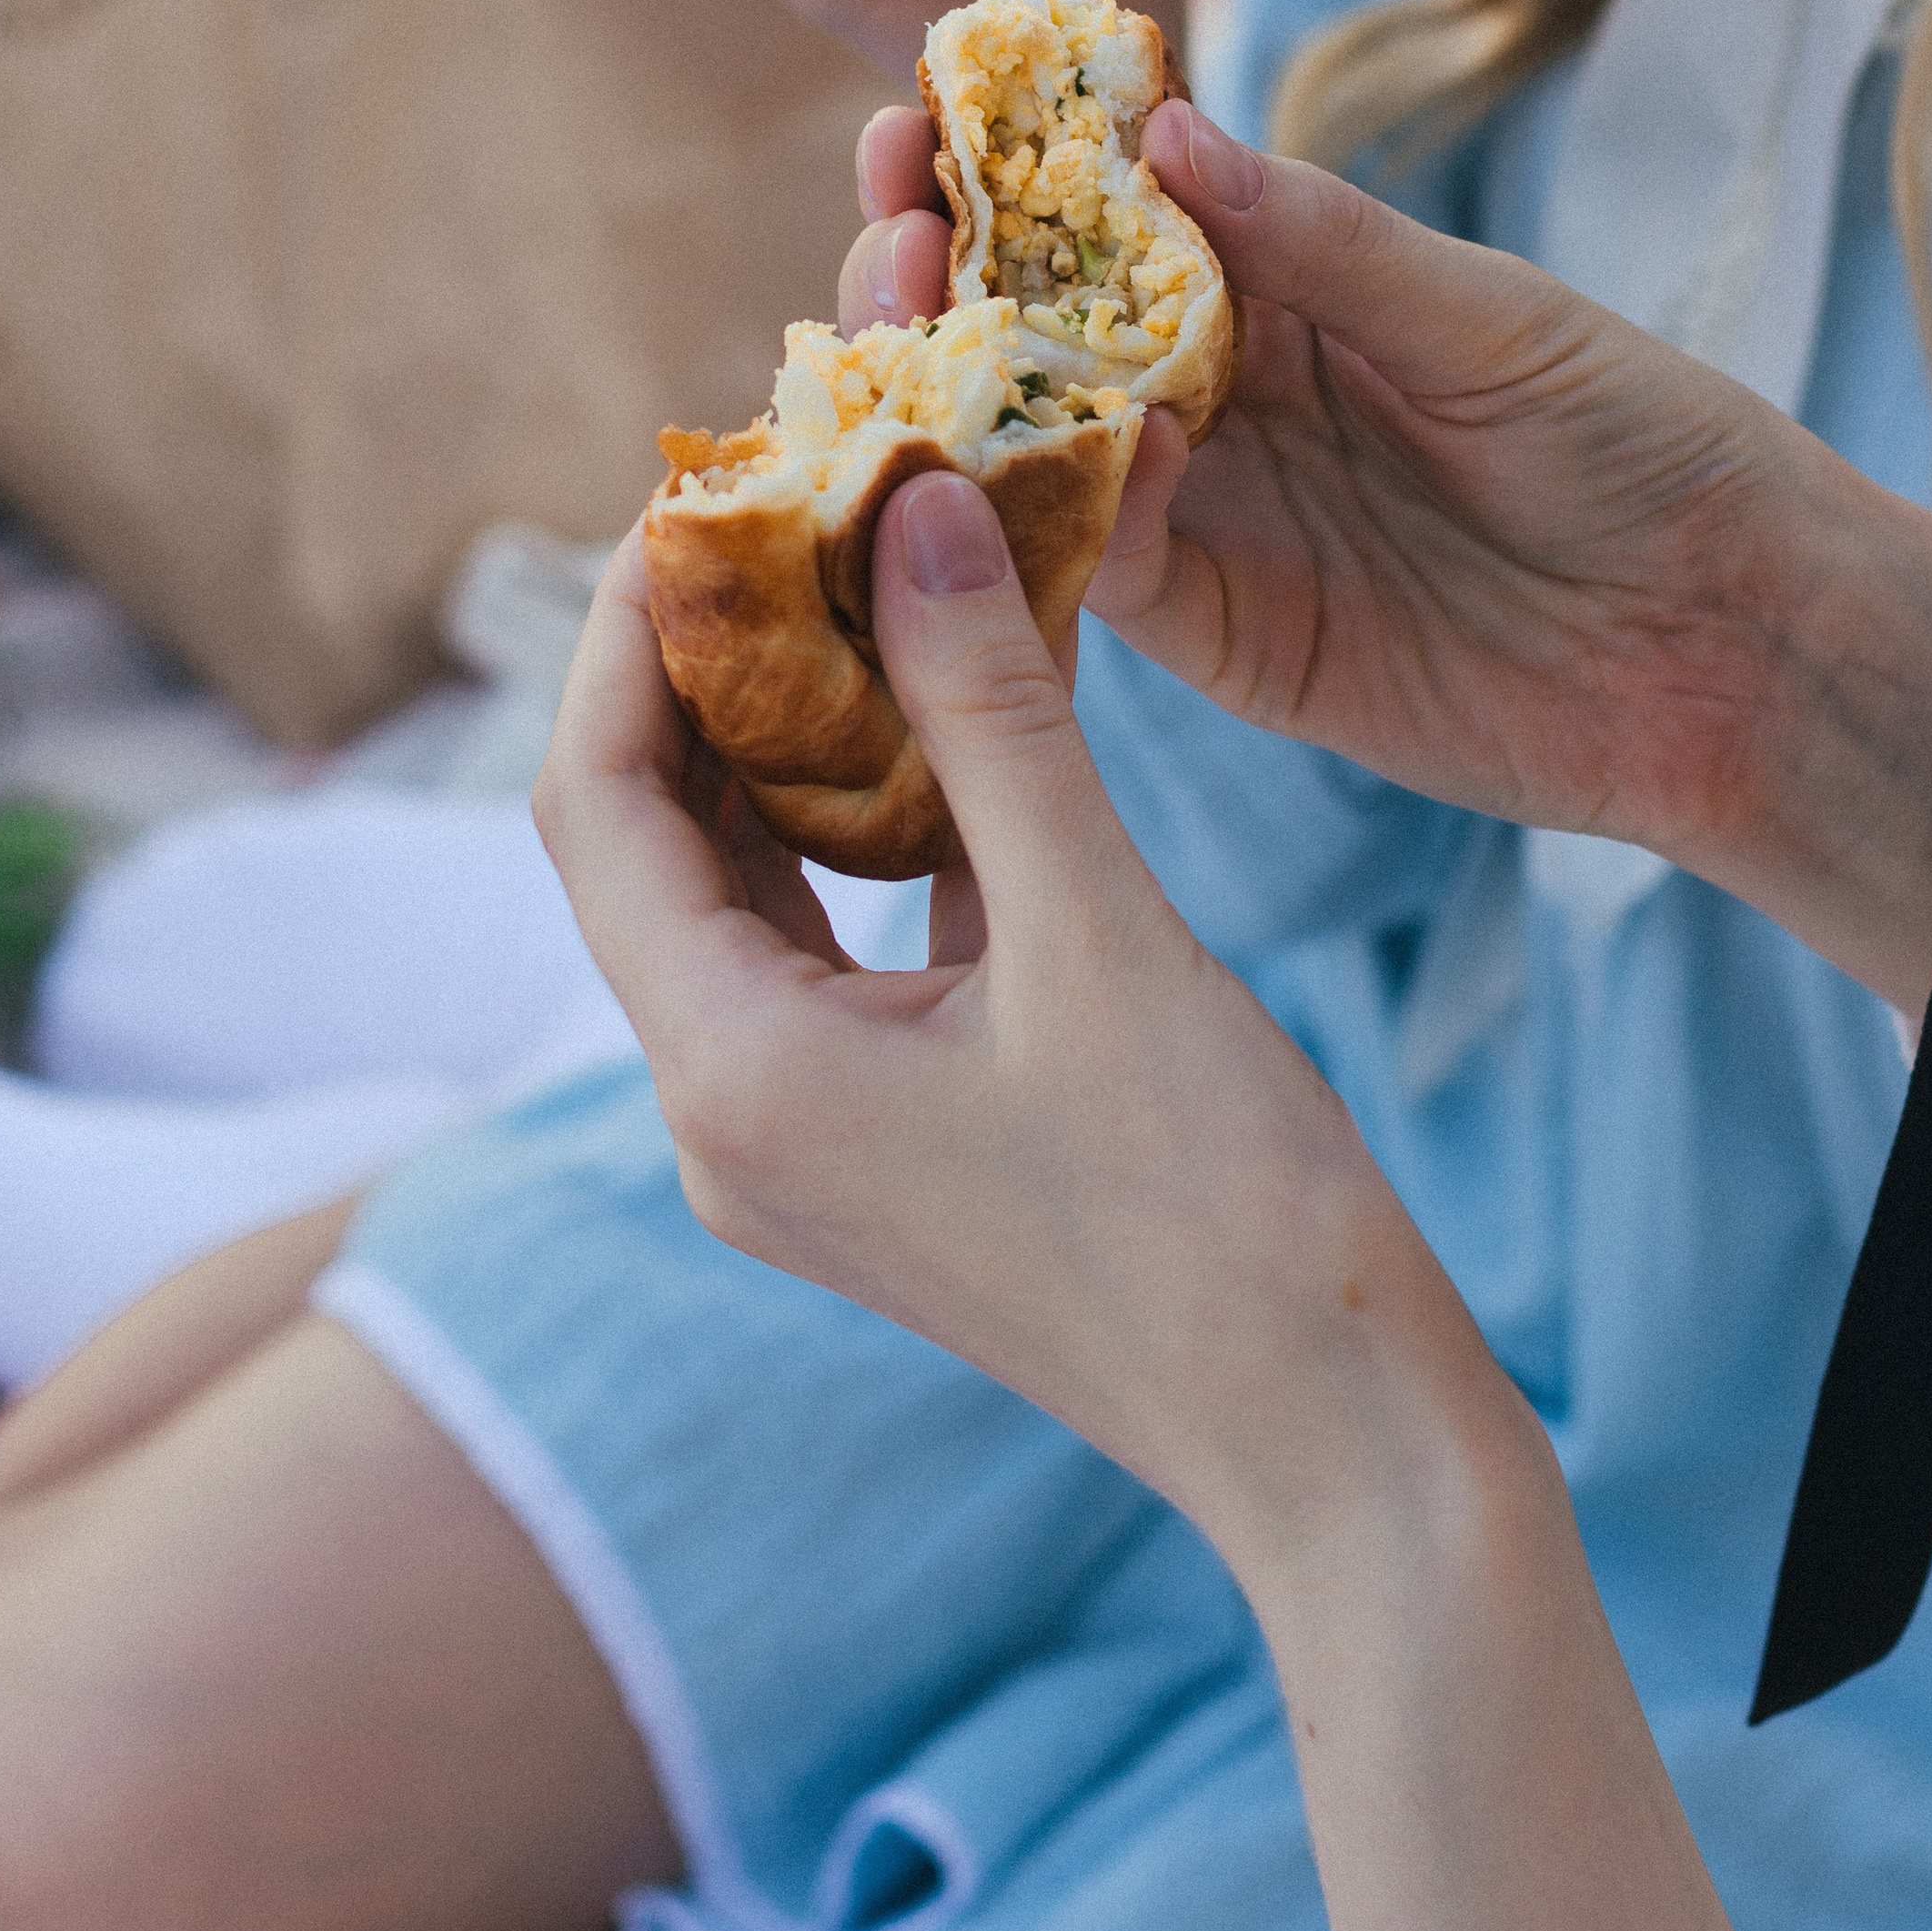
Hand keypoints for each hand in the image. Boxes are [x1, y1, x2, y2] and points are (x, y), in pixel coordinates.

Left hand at [534, 487, 1507, 1576]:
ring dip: (790, 739)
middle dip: (703, 671)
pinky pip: (838, 946)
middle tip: (784, 510)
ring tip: (857, 580)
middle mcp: (731, 1115)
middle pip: (650, 842)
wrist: (1335, 1437)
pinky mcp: (889, 1140)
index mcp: (733, 1079)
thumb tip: (915, 509)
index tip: (695, 493)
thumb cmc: (1224, 1210)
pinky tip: (945, 712)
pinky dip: (872, 825)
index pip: (595, 807)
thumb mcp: (1099, 931)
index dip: (623, 637)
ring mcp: (805, 1139)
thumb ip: (992, 710)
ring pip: (746, 889)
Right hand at [843, 98, 1931, 1096]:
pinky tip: (1000, 459)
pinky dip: (1036, 517)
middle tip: (883, 218)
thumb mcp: (1493, 319)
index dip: (1012, 158)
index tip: (921, 103)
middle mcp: (1226, 389)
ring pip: (1032, 439)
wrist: (1736, 643)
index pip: (1116, 204)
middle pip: (1039, 318)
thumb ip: (1327, 244)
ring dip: (948, 381)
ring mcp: (1213, 510)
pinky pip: (1093, 569)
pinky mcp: (1219, 632)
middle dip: (941, 262)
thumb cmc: (1646, 440)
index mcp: (1292, 281)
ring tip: (888, 313)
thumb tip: (1164, 135)